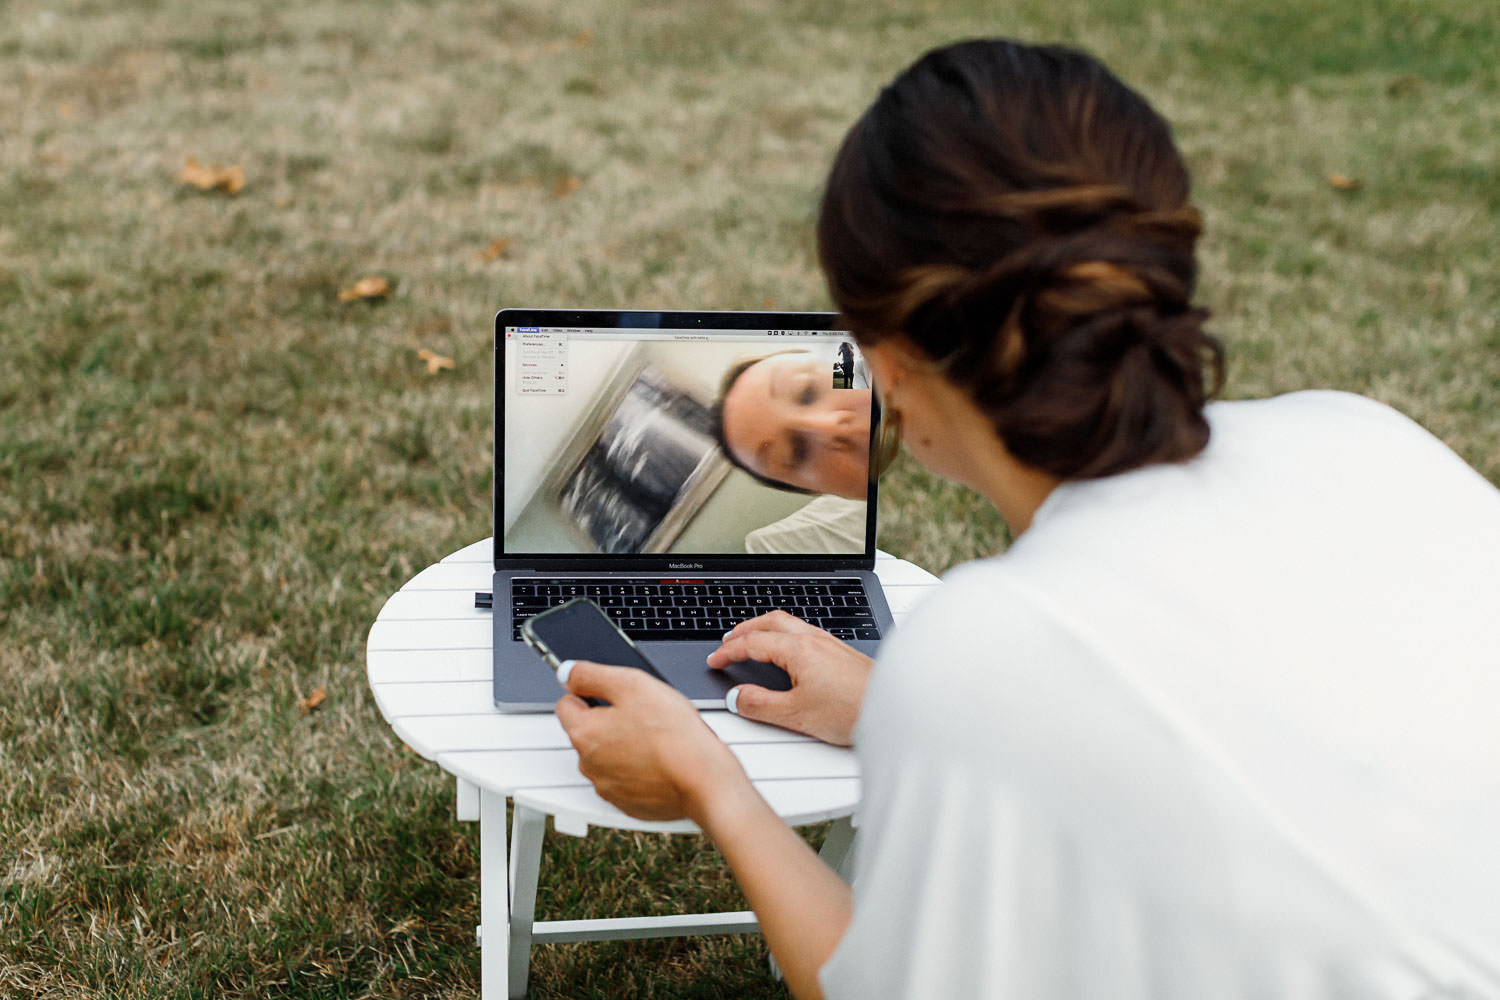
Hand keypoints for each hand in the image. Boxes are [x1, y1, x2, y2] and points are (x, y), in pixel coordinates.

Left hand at [555, 661, 747, 824]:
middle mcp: (588, 764)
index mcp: (583, 733)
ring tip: (655, 738)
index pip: (566, 703)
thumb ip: (592, 675)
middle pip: (588, 731)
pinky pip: (624, 779)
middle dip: (609, 720)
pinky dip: (637, 769)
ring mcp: (607, 787)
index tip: (613, 693)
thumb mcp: (633, 684)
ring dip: (623, 745)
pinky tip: (659, 760)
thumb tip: (567, 672)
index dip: (591, 691)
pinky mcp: (627, 803)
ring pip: (606, 755)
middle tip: (643, 714)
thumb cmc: (674, 735)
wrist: (704, 781)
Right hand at [707, 610, 872, 746]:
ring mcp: (831, 643)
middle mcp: (815, 639)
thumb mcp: (795, 715)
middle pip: (771, 621)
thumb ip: (760, 705)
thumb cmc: (852, 710)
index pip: (753, 642)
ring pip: (790, 624)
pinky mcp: (842, 653)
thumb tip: (737, 697)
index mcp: (798, 649)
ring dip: (766, 629)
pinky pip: (805, 633)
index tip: (715, 659)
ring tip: (754, 641)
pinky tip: (788, 652)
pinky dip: (785, 635)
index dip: (729, 651)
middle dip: (745, 628)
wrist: (895, 709)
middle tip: (728, 640)